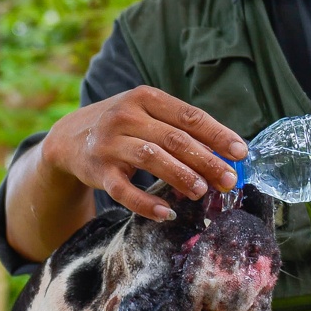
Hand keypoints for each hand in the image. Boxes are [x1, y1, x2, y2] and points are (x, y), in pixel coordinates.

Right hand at [39, 86, 246, 220]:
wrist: (69, 138)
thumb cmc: (123, 127)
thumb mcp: (146, 114)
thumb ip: (180, 128)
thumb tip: (225, 153)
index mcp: (145, 97)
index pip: (188, 116)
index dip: (217, 134)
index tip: (240, 152)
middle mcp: (126, 116)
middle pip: (174, 139)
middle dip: (206, 160)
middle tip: (229, 179)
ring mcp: (110, 144)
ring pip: (151, 159)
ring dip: (180, 176)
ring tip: (202, 191)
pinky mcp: (97, 171)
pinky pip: (124, 191)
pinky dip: (146, 203)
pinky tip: (166, 213)